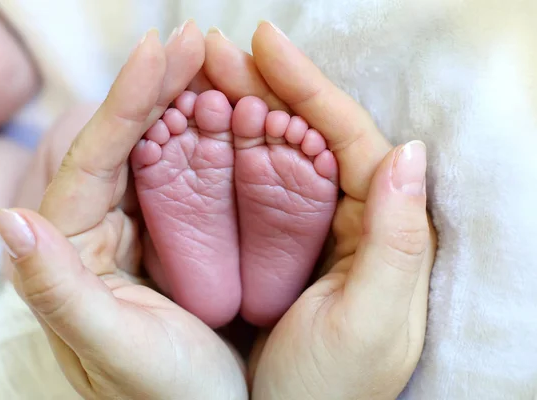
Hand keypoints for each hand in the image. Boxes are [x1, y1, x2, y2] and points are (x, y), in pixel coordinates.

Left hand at [0, 23, 246, 399]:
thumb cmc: (163, 398)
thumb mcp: (115, 350)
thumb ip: (57, 291)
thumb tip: (10, 218)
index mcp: (76, 250)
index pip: (97, 160)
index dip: (127, 101)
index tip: (159, 48)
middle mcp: (106, 230)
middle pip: (131, 143)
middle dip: (163, 88)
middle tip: (199, 41)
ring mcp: (148, 229)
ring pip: (166, 153)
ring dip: (193, 106)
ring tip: (225, 66)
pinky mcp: (184, 237)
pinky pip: (196, 178)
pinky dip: (217, 143)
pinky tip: (239, 116)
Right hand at [204, 22, 436, 398]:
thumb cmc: (332, 391)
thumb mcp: (372, 323)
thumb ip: (398, 239)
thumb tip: (409, 150)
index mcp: (381, 228)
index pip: (349, 137)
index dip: (307, 86)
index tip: (264, 42)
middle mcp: (348, 219)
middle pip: (307, 134)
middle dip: (264, 86)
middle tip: (215, 50)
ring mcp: (306, 230)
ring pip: (275, 154)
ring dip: (241, 111)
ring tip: (200, 78)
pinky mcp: (272, 247)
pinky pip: (251, 189)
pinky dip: (227, 155)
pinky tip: (200, 132)